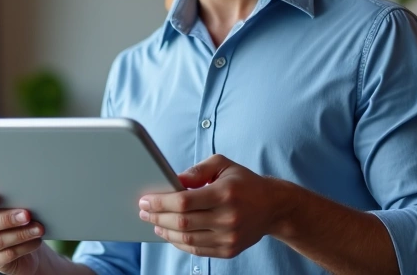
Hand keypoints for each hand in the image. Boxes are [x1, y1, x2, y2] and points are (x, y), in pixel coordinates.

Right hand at [0, 193, 44, 273]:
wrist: (25, 241)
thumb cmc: (17, 214)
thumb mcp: (13, 203)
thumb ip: (11, 198)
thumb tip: (25, 194)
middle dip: (7, 219)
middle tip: (26, 215)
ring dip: (21, 234)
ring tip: (38, 228)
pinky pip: (7, 255)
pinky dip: (24, 247)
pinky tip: (36, 240)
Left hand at [139, 154, 285, 257]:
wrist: (273, 207)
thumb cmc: (244, 182)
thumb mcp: (222, 165)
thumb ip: (196, 170)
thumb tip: (173, 180)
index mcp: (224, 193)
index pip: (184, 201)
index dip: (160, 202)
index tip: (145, 200)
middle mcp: (228, 217)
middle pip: (182, 222)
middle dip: (157, 216)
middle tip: (143, 211)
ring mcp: (229, 237)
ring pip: (187, 239)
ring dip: (165, 232)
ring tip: (154, 222)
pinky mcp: (229, 250)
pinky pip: (197, 250)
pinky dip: (180, 243)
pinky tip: (170, 233)